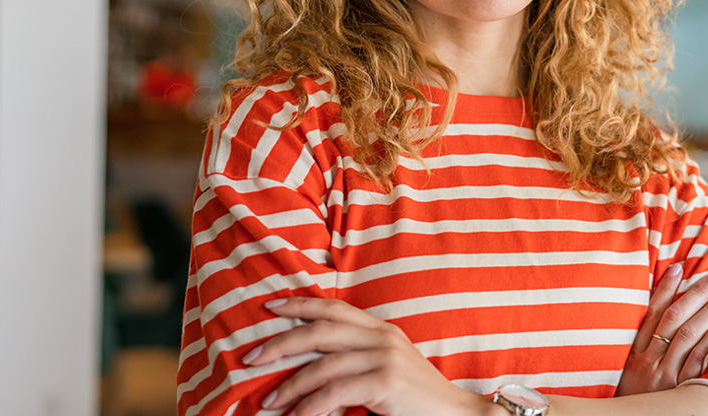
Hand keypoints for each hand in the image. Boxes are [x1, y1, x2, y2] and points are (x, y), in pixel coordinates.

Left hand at [244, 297, 486, 415]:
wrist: (456, 414)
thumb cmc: (416, 399)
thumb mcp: (386, 368)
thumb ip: (356, 359)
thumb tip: (310, 365)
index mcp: (380, 328)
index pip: (333, 307)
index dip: (299, 304)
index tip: (269, 307)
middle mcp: (381, 336)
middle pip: (320, 330)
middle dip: (280, 343)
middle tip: (251, 358)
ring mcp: (384, 357)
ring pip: (322, 366)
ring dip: (289, 386)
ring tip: (268, 401)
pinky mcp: (385, 382)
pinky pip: (334, 393)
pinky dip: (309, 407)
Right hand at [615, 264, 707, 395]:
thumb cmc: (630, 400)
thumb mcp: (628, 373)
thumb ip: (643, 349)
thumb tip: (659, 318)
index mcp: (634, 353)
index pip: (651, 313)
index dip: (665, 288)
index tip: (680, 267)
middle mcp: (649, 361)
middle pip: (674, 319)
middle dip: (696, 294)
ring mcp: (666, 376)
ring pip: (689, 336)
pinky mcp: (681, 391)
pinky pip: (700, 361)